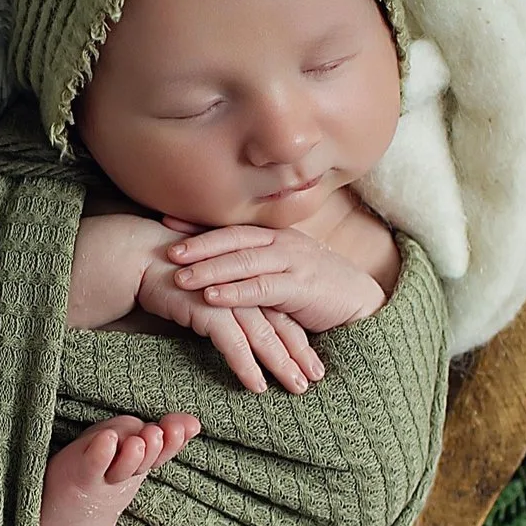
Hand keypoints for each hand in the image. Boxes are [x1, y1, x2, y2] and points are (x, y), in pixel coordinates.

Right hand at [135, 257, 324, 394]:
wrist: (141, 257)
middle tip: (315, 379)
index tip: (313, 359)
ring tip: (297, 387)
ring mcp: (228, 297)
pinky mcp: (208, 308)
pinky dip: (247, 366)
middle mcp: (244, 286)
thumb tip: (240, 323)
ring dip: (282, 364)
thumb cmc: (171, 273)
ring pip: (264, 336)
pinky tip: (257, 386)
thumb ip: (229, 299)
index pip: (283, 311)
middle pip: (281, 324)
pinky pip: (233, 343)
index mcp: (249, 277)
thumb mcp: (210, 286)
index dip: (299, 337)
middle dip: (300, 354)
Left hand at [161, 218, 386, 333]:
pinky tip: (212, 298)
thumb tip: (216, 268)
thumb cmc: (317, 288)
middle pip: (234, 239)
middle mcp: (282, 243)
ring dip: (210, 269)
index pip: (231, 227)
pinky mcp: (301, 288)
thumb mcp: (283, 271)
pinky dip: (235, 292)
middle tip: (167, 250)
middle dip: (198, 244)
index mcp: (275, 237)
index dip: (198, 225)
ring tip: (181, 277)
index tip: (165, 223)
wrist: (360, 302)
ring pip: (244, 262)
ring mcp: (293, 263)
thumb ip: (254, 266)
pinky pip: (262, 288)